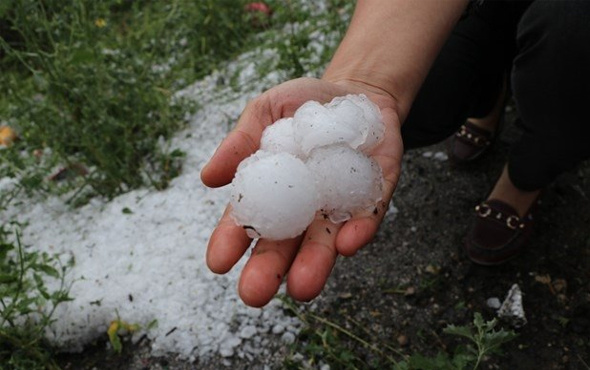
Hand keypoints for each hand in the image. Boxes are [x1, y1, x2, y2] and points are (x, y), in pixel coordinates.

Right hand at [201, 77, 403, 306]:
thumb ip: (241, 141)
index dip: (231, 241)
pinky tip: (348, 244)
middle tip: (254, 294)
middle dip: (269, 270)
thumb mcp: (267, 112)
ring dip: (315, 264)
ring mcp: (338, 205)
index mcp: (271, 190)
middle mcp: (303, 208)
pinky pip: (366, 217)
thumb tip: (207, 177)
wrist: (357, 94)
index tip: (217, 262)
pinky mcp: (374, 196)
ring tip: (302, 288)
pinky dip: (358, 231)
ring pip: (325, 242)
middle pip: (284, 245)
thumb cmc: (304, 105)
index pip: (247, 221)